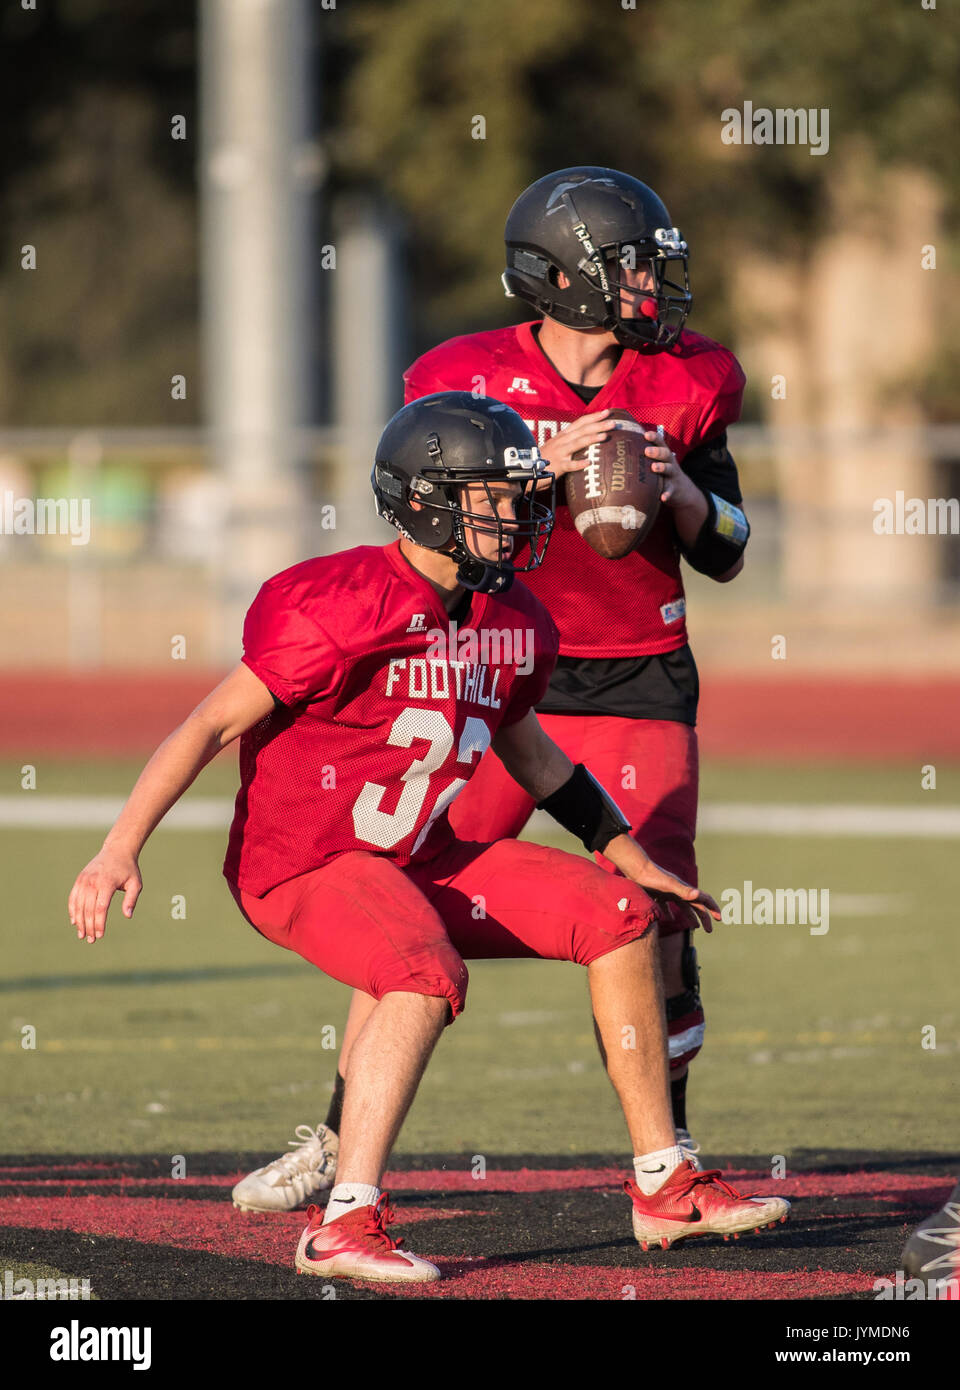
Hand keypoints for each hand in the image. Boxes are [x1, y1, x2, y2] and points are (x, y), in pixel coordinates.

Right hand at [68, 846, 141, 943]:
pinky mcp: (79, 880)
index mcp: (107, 883)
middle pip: (88, 909)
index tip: (100, 935)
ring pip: (78, 905)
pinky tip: (75, 922)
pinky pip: (73, 897)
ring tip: (82, 935)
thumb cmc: (128, 869)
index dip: (99, 923)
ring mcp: (84, 880)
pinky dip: (72, 910)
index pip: (100, 908)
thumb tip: (127, 916)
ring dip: (79, 922)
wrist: (116, 850)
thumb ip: (131, 900)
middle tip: (91, 940)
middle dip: (89, 926)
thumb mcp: (136, 883)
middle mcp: (93, 882)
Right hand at [539, 410, 612, 479]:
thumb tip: (588, 436)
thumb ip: (572, 440)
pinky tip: (589, 462)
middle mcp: (562, 441)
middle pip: (582, 430)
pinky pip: (569, 465)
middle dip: (598, 425)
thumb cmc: (546, 458)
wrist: (528, 469)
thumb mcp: (558, 445)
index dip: (594, 416)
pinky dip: (579, 463)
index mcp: (564, 435)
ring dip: (591, 438)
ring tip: (605, 436)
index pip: (581, 422)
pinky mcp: (558, 466)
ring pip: (577, 443)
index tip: (608, 412)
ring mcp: (560, 453)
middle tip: (614, 422)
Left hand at [604, 832, 719, 932]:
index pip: (703, 899)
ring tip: (695, 927)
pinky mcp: (658, 894)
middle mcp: (678, 891)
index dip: (712, 908)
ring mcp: (668, 892)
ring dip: (690, 916)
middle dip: (704, 917)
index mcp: (684, 890)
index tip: (720, 918)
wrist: (635, 869)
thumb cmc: (651, 877)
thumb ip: (683, 890)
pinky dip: (670, 913)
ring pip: (683, 906)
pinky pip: (667, 906)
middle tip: (709, 930)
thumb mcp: (668, 885)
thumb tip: (698, 895)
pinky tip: (669, 919)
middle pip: (695, 905)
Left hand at [645, 432, 699, 510]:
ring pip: (669, 469)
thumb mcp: (657, 462)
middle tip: (646, 451)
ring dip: (662, 467)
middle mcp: (669, 462)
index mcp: (664, 455)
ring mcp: (672, 475)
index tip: (646, 435)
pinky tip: (662, 497)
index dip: (654, 438)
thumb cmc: (662, 473)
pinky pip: (670, 491)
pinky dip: (667, 494)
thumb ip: (644, 455)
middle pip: (665, 454)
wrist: (682, 490)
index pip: (660, 443)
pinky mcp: (673, 488)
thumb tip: (622, 446)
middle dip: (656, 451)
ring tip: (654, 467)